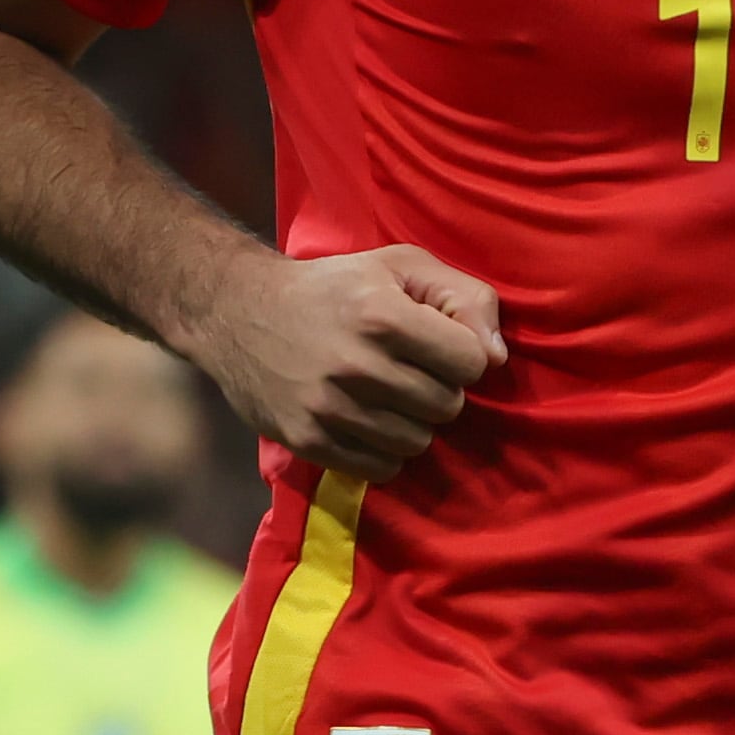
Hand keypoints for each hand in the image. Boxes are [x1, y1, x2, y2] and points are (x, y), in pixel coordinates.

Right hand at [178, 242, 506, 479]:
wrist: (238, 311)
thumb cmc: (336, 287)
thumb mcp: (402, 267)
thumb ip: (465, 298)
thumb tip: (497, 359)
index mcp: (383, 316)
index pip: (471, 363)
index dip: (462, 354)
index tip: (436, 344)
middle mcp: (356, 366)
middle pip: (447, 405)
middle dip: (437, 388)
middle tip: (407, 369)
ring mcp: (329, 408)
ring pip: (417, 441)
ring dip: (412, 421)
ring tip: (385, 393)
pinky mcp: (307, 440)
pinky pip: (382, 468)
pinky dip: (384, 449)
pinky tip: (365, 419)